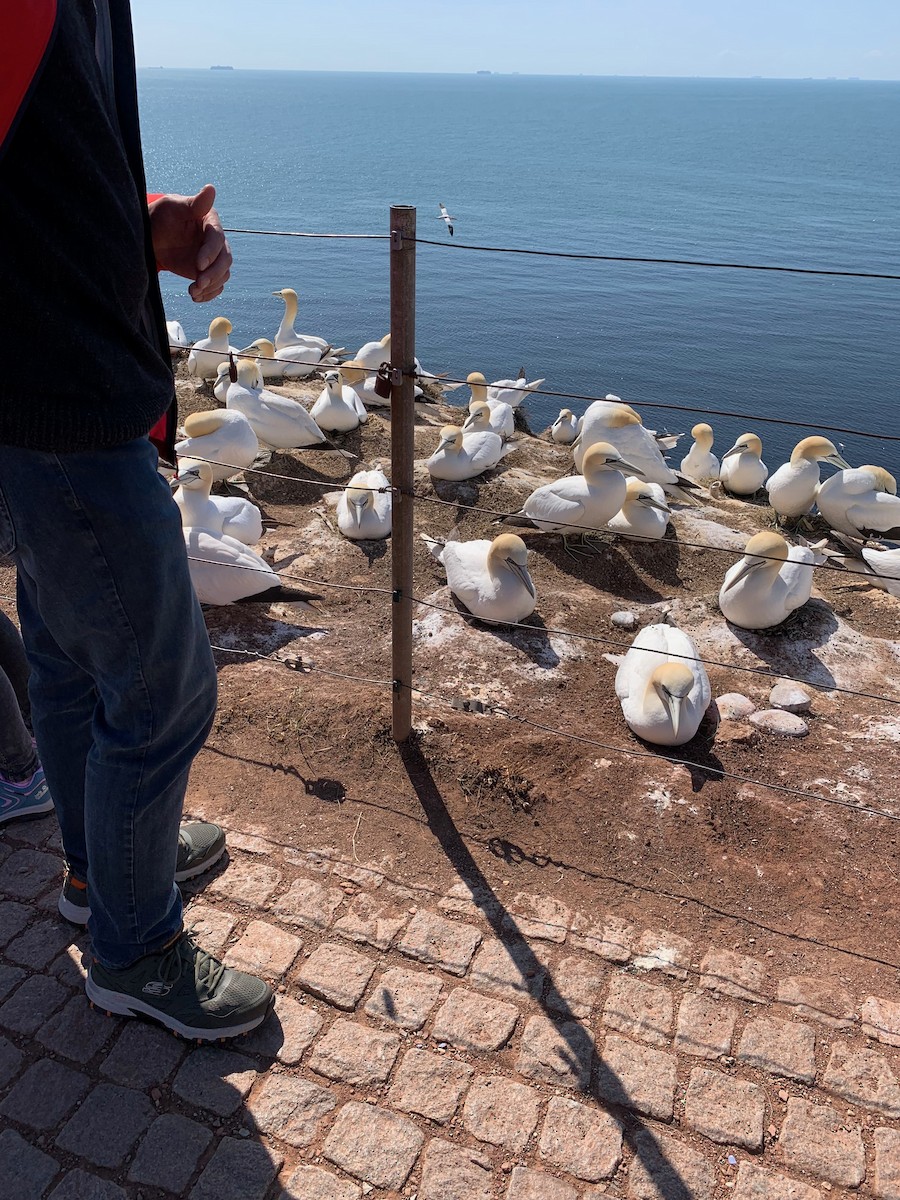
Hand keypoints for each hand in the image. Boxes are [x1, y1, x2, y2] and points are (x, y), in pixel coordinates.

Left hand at [148, 184, 231, 301]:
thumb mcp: (173, 207)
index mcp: (211, 223)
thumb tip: (211, 188)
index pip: (217, 239)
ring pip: (222, 275)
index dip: (210, 253)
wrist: (151, 237)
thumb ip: (194, 203)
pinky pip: (215, 286)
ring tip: (192, 292)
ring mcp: (212, 258)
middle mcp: (216, 241)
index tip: (198, 265)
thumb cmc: (160, 217)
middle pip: (225, 260)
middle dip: (214, 274)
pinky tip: (195, 296)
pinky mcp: (207, 272)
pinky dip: (208, 294)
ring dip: (210, 286)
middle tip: (198, 283)